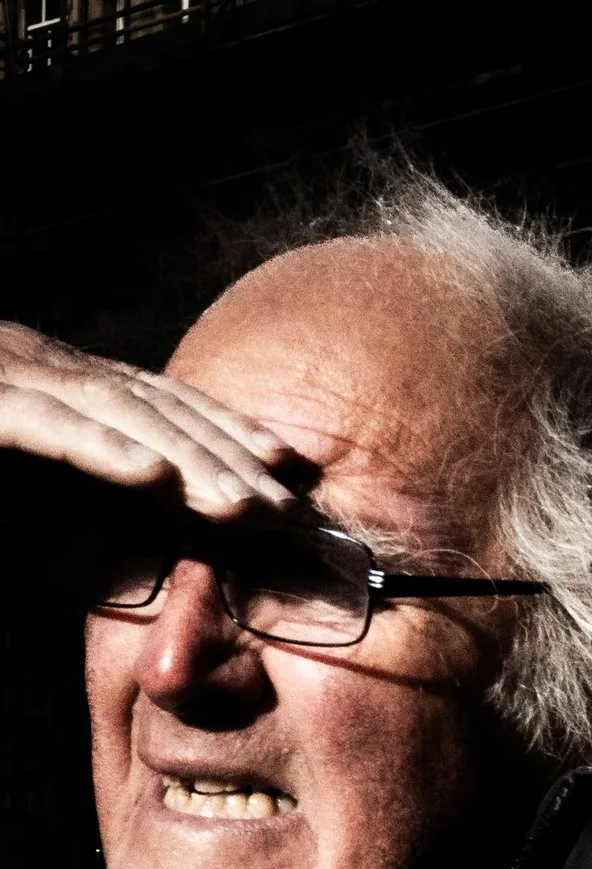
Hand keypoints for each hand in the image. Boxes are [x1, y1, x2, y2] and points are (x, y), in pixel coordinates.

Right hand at [0, 319, 307, 520]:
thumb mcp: (18, 455)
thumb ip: (76, 469)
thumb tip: (151, 492)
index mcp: (55, 373)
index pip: (157, 397)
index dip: (226, 426)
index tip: (287, 465)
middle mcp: (41, 363)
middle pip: (154, 406)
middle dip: (227, 454)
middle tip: (287, 505)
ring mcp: (11, 375)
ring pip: (117, 411)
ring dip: (187, 457)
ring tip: (244, 504)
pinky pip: (45, 423)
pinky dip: (104, 446)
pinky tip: (154, 476)